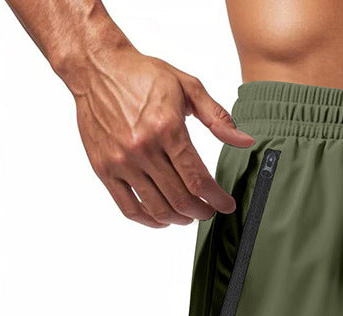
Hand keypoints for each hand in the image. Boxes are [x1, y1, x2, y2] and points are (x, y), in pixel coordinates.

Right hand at [72, 48, 254, 226]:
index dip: (217, 199)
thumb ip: (217, 118)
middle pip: (181, 199)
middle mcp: (143, 147)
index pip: (198, 179)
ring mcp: (121, 161)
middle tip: (210, 211)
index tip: (226, 205)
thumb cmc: (143, 75)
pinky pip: (129, 208)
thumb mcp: (187, 86)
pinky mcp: (103, 168)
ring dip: (180, 219)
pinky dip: (150, 220)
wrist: (96, 67)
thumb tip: (246, 142)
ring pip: (158, 208)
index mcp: (166, 128)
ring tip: (189, 215)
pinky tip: (164, 218)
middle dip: (202, 212)